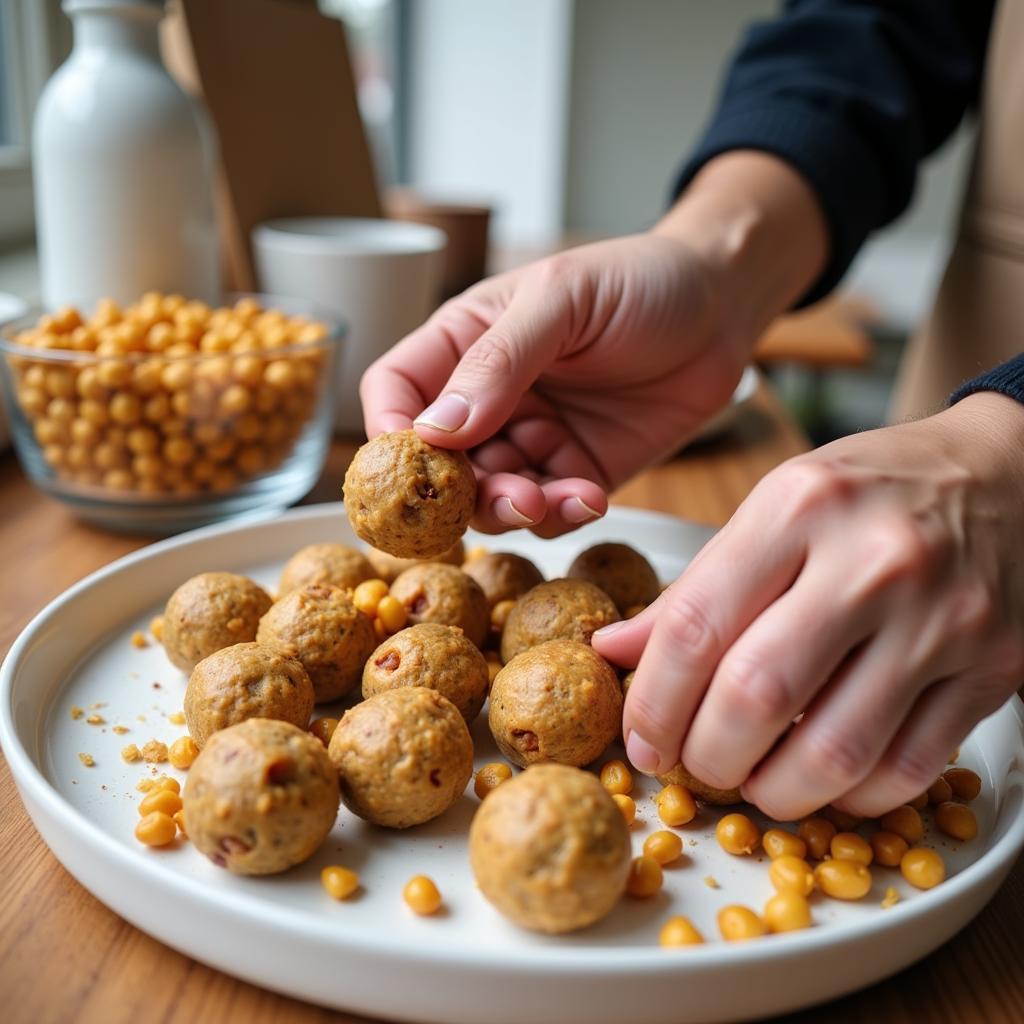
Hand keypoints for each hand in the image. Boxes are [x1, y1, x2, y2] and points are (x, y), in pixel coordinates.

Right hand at [361, 233, 745, 536]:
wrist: (723, 308)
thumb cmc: (640, 281)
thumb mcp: (563, 299)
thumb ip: (498, 361)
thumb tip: (434, 429)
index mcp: (466, 342)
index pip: (397, 389)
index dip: (391, 429)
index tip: (408, 465)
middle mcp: (491, 397)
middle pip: (441, 460)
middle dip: (461, 488)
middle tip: (501, 494)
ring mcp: (533, 438)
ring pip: (491, 496)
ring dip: (511, 508)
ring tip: (545, 500)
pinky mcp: (577, 471)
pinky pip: (551, 511)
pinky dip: (561, 513)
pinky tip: (590, 496)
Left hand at [594, 392, 1023, 818]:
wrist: (1008, 474)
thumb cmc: (875, 490)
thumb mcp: (775, 507)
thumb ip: (696, 587)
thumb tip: (615, 650)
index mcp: (799, 507)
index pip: (694, 626)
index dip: (652, 702)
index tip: (642, 738)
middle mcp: (872, 561)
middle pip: (756, 697)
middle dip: (704, 756)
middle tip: (691, 763)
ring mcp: (941, 620)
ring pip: (832, 752)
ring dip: (773, 790)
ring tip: (751, 779)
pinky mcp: (993, 669)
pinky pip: (906, 770)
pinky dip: (849, 796)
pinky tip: (822, 777)